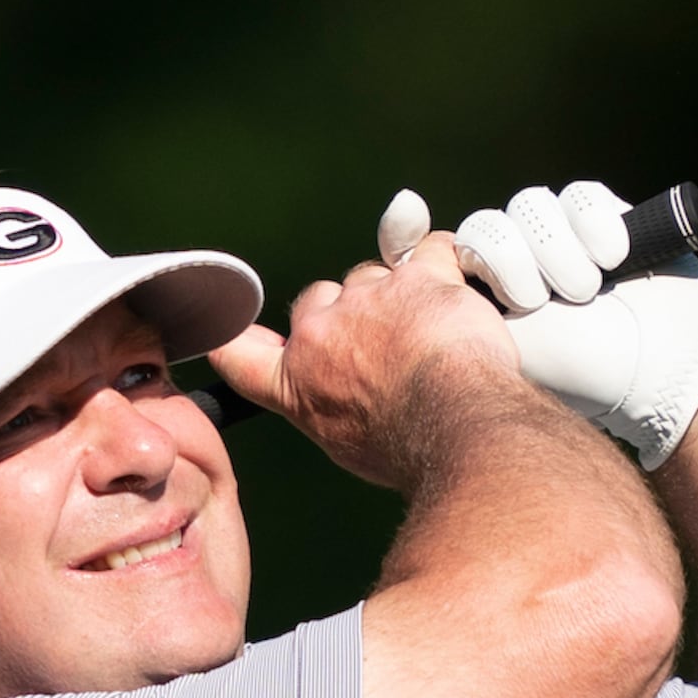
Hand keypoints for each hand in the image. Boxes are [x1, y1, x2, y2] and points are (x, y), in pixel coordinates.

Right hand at [205, 231, 526, 492]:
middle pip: (319, 298)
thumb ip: (326, 405)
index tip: (242, 334)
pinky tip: (459, 290)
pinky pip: (429, 250)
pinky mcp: (416, 276)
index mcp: (296, 381)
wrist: (455, 427)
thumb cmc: (408, 447)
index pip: (238, 353)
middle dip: (348, 311)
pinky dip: (445, 265)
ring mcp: (367, 299)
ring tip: (434, 331)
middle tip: (386, 342)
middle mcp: (321, 334)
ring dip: (400, 292)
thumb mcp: (346, 443)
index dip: (238, 338)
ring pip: (375, 274)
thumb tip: (335, 400)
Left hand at [378, 182, 697, 472]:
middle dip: (507, 262)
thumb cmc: (581, 380)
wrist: (666, 375)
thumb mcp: (493, 359)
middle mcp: (520, 267)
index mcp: (483, 302)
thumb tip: (385, 283)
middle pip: (484, 227)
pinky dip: (593, 225)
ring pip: (530, 208)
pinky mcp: (606, 219)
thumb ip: (438, 325)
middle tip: (531, 302)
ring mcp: (564, 241)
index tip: (406, 214)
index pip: (437, 252)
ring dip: (552, 251)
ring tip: (580, 294)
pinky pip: (580, 197)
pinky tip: (611, 261)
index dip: (413, 234)